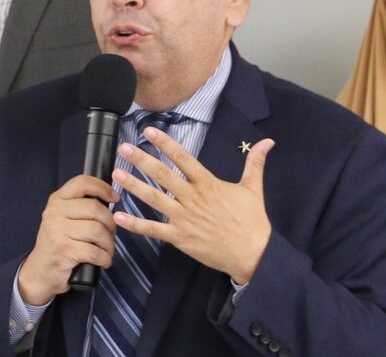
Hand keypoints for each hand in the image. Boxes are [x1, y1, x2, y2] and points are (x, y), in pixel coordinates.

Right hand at [16, 174, 116, 305]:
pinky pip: (94, 251)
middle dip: (110, 224)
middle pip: (95, 208)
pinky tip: (104, 261)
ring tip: (108, 250)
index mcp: (57, 200)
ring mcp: (57, 230)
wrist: (40, 271)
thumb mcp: (63, 219)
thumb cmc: (58, 243)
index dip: (102, 187)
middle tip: (111, 234)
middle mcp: (55, 212)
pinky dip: (104, 258)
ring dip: (109, 244)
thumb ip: (80, 207)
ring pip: (97, 230)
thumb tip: (110, 201)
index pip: (82, 183)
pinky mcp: (63, 250)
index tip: (114, 198)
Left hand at [111, 128, 274, 283]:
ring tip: (116, 173)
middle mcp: (193, 198)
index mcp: (208, 184)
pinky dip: (135, 225)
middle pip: (163, 175)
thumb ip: (255, 163)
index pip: (183, 158)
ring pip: (155, 199)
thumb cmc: (252, 221)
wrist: (254, 254)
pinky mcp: (180, 238)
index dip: (166, 143)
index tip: (149, 131)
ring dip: (134, 186)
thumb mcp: (253, 188)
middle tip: (124, 148)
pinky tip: (119, 217)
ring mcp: (185, 218)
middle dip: (142, 160)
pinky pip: (154, 230)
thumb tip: (268, 142)